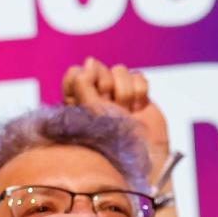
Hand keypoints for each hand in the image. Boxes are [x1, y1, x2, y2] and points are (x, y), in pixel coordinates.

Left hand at [61, 59, 172, 180]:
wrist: (142, 155)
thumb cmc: (110, 139)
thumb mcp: (91, 113)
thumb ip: (83, 85)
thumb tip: (88, 61)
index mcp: (77, 103)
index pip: (75, 74)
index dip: (84, 78)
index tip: (91, 95)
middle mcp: (96, 96)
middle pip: (98, 68)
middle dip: (106, 84)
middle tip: (112, 106)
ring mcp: (118, 94)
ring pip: (120, 70)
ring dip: (124, 91)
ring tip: (127, 111)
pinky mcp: (138, 95)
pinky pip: (138, 76)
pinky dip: (139, 91)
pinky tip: (138, 108)